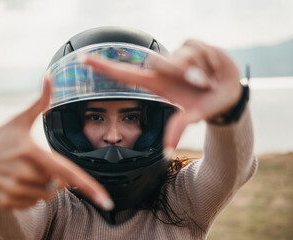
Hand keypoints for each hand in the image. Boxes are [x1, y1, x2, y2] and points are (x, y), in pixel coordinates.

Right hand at [0, 77, 112, 209]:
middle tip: (40, 163)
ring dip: (45, 186)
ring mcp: (14, 190)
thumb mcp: (20, 119)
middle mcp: (23, 174)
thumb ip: (41, 101)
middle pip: (58, 184)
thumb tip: (51, 76)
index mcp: (32, 152)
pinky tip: (21, 181)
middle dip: (57, 177)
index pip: (66, 172)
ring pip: (47, 195)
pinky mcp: (8, 201)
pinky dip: (33, 195)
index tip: (106, 200)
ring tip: (29, 171)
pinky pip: (34, 204)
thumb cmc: (0, 137)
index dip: (88, 186)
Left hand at [84, 39, 241, 151]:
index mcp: (156, 84)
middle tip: (198, 83)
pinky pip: (197, 47)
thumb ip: (179, 127)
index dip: (104, 66)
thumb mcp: (192, 117)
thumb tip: (168, 149)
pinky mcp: (191, 44)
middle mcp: (163, 69)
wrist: (227, 95)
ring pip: (181, 56)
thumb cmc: (205, 105)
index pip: (124, 73)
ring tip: (208, 80)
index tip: (83, 59)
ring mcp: (176, 55)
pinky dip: (210, 60)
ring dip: (199, 70)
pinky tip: (213, 68)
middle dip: (179, 71)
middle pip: (158, 61)